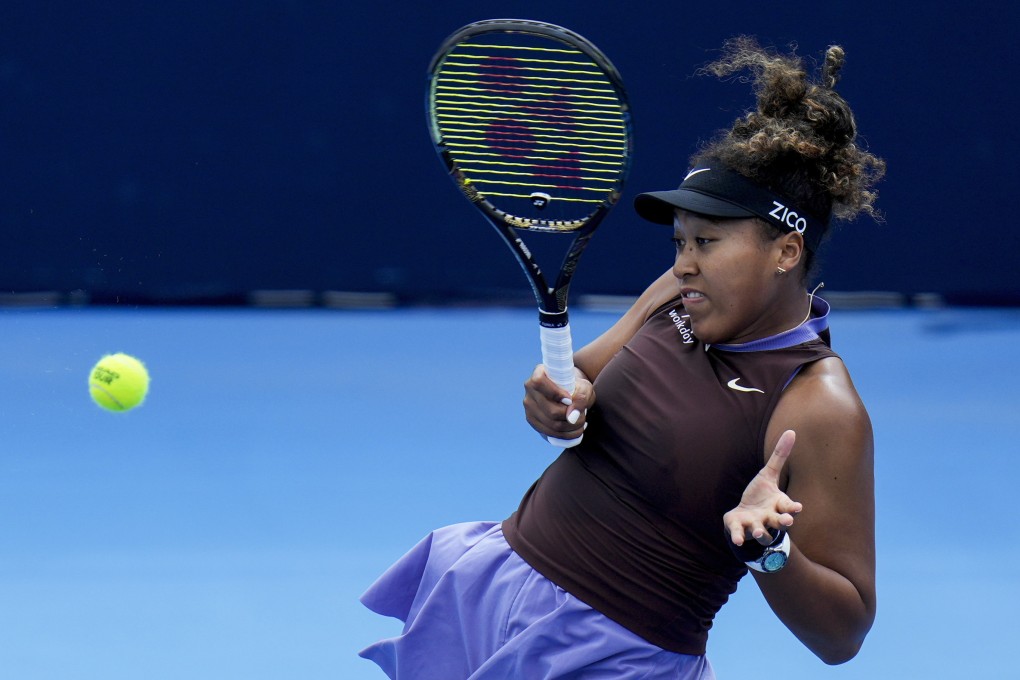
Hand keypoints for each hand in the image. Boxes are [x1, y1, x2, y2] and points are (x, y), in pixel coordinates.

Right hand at [523, 364, 593, 441]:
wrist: (569, 392)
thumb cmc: (576, 386)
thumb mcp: (584, 387)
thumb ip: (581, 398)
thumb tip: (572, 416)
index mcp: (539, 373)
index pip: (539, 382)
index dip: (555, 393)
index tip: (570, 399)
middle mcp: (530, 390)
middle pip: (550, 411)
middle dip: (572, 418)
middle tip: (583, 416)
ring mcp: (529, 406)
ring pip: (551, 424)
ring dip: (571, 428)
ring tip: (582, 423)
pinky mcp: (532, 420)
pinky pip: (549, 433)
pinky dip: (565, 435)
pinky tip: (575, 431)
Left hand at [724, 430, 803, 546]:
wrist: (744, 516)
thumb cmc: (761, 495)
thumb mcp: (768, 474)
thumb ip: (779, 456)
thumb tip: (792, 431)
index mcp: (777, 505)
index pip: (788, 507)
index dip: (792, 507)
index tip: (798, 507)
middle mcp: (769, 518)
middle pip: (778, 522)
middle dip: (783, 522)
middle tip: (787, 522)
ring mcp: (755, 525)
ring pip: (762, 532)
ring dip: (761, 533)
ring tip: (759, 532)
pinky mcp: (741, 529)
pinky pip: (741, 535)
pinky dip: (739, 537)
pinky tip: (738, 540)